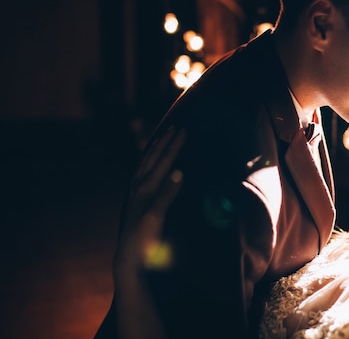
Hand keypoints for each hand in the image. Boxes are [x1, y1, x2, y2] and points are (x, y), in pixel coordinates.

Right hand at [113, 126, 185, 338]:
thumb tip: (178, 178)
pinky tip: (179, 173)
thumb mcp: (154, 213)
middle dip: (167, 144)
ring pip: (155, 172)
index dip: (166, 146)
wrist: (129, 261)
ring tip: (178, 138)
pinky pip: (160, 199)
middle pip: (154, 162)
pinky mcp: (149, 218)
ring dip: (166, 154)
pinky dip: (168, 186)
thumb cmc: (144, 238)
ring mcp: (142, 203)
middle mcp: (139, 191)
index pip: (155, 162)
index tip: (177, 131)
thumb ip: (164, 195)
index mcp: (141, 189)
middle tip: (180, 127)